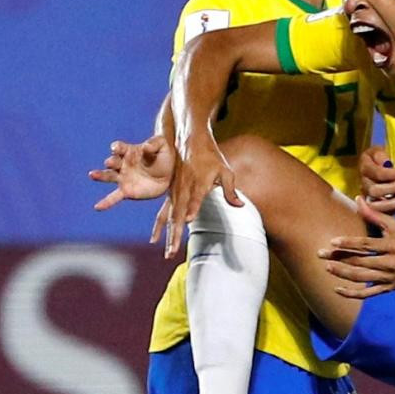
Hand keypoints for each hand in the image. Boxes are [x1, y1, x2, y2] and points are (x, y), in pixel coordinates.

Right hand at [88, 137, 175, 209]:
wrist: (170, 176)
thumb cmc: (165, 157)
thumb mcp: (163, 146)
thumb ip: (155, 143)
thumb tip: (145, 146)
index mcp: (129, 151)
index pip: (119, 147)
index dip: (117, 147)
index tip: (116, 148)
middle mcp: (122, 164)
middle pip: (112, 162)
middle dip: (111, 162)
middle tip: (110, 163)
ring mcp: (123, 178)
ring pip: (108, 176)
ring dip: (100, 175)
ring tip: (92, 175)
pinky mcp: (126, 191)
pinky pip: (114, 197)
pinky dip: (106, 202)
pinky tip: (97, 207)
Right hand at [162, 136, 241, 258]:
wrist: (189, 140)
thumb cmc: (211, 156)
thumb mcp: (225, 169)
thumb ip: (230, 189)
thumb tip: (239, 206)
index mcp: (199, 181)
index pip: (196, 197)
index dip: (193, 208)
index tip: (190, 220)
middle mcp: (184, 188)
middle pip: (179, 213)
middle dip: (176, 234)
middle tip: (173, 252)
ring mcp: (175, 191)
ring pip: (169, 216)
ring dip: (168, 235)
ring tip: (167, 253)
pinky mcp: (170, 193)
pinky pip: (163, 212)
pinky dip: (159, 226)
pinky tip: (155, 239)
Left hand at [318, 197, 394, 297]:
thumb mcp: (393, 226)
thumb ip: (374, 214)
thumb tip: (358, 199)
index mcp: (391, 245)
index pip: (367, 245)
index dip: (349, 243)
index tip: (333, 241)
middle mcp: (389, 262)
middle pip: (360, 262)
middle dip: (339, 258)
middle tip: (321, 253)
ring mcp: (387, 277)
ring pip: (361, 278)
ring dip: (342, 273)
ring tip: (327, 267)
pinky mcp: (386, 289)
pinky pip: (367, 293)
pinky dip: (351, 293)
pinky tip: (336, 289)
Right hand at [359, 145, 394, 214]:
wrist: (379, 166)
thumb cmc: (381, 157)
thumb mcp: (379, 150)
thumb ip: (381, 156)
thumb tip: (387, 164)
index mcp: (365, 167)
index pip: (377, 173)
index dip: (392, 174)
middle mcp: (364, 183)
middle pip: (374, 190)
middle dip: (392, 188)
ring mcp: (368, 197)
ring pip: (375, 205)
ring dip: (392, 202)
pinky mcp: (375, 206)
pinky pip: (381, 213)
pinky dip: (394, 209)